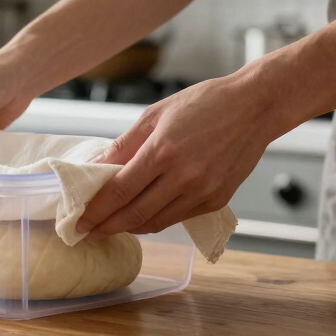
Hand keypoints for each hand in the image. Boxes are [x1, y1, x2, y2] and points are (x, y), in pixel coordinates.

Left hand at [76, 74, 280, 241]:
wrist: (256, 107)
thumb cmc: (205, 103)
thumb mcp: (155, 115)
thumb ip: (123, 145)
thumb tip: (94, 166)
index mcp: (164, 151)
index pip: (119, 191)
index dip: (96, 210)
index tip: (79, 220)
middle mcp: (184, 177)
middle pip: (135, 214)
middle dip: (107, 227)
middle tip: (88, 231)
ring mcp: (203, 192)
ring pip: (156, 222)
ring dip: (129, 227)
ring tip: (110, 226)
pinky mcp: (216, 200)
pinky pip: (177, 218)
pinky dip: (155, 220)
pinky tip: (141, 216)